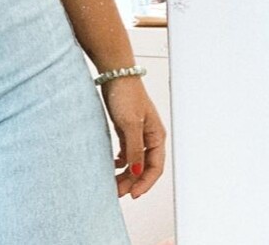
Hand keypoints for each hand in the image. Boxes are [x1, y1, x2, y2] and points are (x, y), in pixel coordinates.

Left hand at [99, 75, 166, 198]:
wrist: (114, 73)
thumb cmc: (126, 93)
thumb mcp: (130, 124)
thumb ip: (134, 149)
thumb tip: (137, 172)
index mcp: (156, 136)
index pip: (155, 167)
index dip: (145, 183)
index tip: (133, 194)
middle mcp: (149, 136)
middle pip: (143, 167)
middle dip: (132, 181)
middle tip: (117, 192)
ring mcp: (137, 132)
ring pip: (133, 160)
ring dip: (125, 173)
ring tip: (112, 182)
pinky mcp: (126, 127)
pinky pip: (126, 151)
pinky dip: (120, 160)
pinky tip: (113, 164)